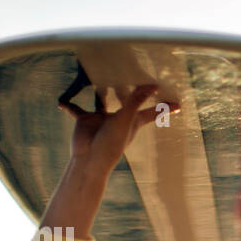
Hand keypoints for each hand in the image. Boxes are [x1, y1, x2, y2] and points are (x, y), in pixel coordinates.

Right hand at [58, 84, 178, 176]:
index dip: (165, 108)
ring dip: (101, 93)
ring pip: (102, 101)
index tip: (179, 105)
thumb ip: (136, 101)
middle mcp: (118, 118)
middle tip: (141, 82)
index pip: (153, 112)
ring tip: (101, 80)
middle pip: (130, 103)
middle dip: (136, 94)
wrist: (89, 160)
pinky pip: (76, 109)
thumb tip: (152, 86)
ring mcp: (101, 118)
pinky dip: (69, 105)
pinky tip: (61, 102)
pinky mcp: (85, 120)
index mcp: (132, 120)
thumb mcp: (125, 119)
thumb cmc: (111, 143)